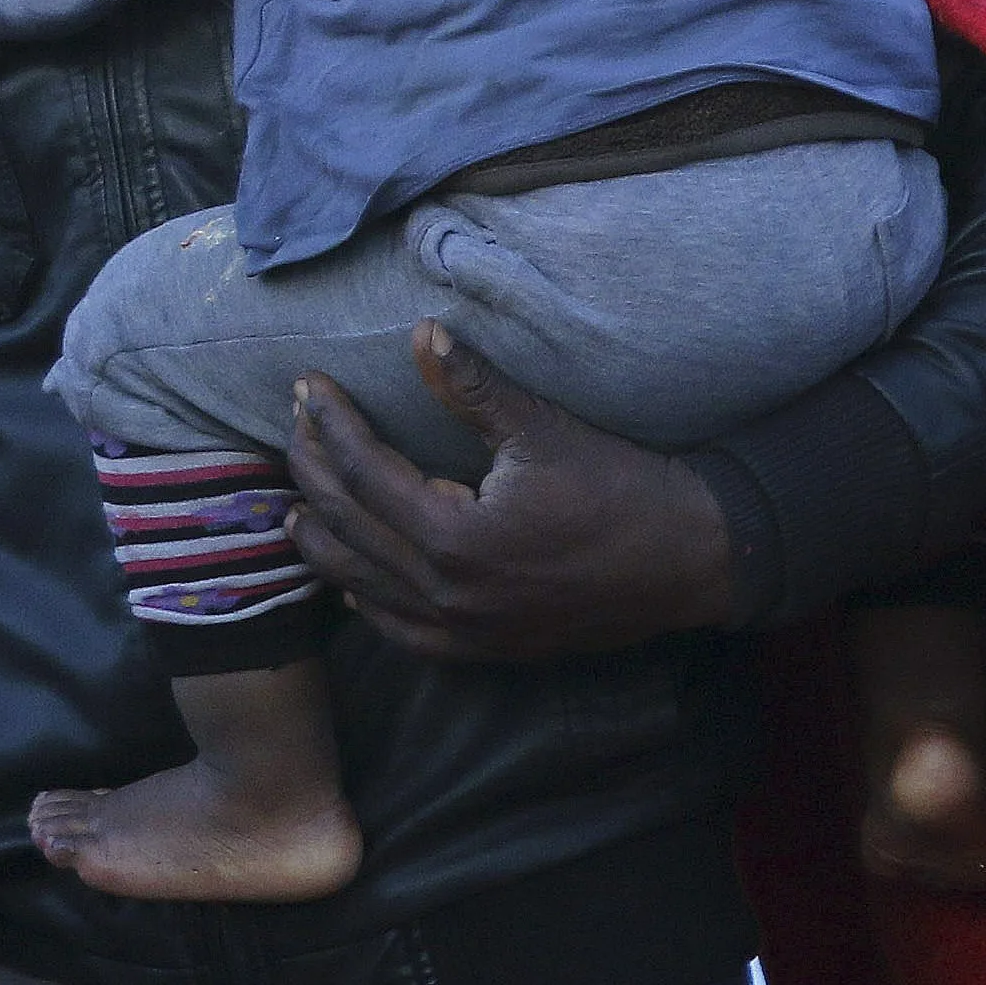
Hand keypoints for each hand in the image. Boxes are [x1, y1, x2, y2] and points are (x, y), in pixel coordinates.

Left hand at [284, 321, 736, 661]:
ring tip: (294, 504)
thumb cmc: (620, 487)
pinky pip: (403, 633)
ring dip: (323, 541)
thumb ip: (471, 387)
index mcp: (454, 537)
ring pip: (363, 585)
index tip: (307, 386)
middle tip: (294, 427)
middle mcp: (447, 594)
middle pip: (348, 527)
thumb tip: (421, 333)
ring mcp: (464, 631)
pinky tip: (350, 581)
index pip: (363, 472)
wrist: (691, 561)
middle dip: (312, 472)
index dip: (330, 424)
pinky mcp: (485, 651)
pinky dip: (368, 601)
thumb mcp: (540, 429)